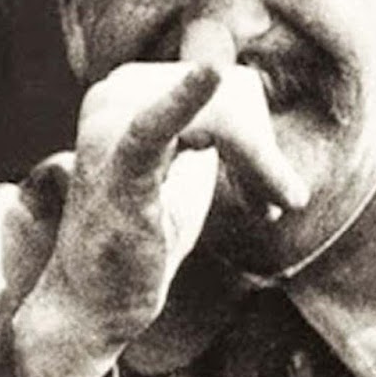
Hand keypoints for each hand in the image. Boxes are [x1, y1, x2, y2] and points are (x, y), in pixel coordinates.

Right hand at [20, 26, 306, 360]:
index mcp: (127, 91)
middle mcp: (112, 99)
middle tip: (280, 201)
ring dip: (257, 162)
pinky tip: (211, 74)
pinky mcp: (117, 172)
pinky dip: (183, 101)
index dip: (256, 136)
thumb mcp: (185, 169)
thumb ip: (210, 126)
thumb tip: (240, 79)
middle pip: (223, 97)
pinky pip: (153, 128)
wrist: (95, 303)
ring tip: (273, 205)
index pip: (218, 86)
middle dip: (261, 152)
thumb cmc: (141, 235)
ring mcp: (109, 133)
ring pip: (217, 119)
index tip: (272, 187)